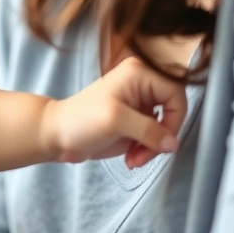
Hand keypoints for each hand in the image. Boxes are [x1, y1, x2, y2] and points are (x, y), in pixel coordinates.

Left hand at [47, 57, 186, 167]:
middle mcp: (142, 84)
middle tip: (145, 154)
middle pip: (173, 112)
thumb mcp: (116, 121)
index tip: (162, 141)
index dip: (174, 119)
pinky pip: (154, 136)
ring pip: (165, 127)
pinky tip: (131, 157)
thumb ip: (148, 130)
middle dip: (161, 138)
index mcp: (139, 73)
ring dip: (153, 148)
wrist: (57, 135)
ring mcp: (139, 103)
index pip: (176, 93)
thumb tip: (173, 143)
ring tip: (135, 159)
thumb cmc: (80, 120)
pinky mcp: (135, 120)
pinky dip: (147, 149)